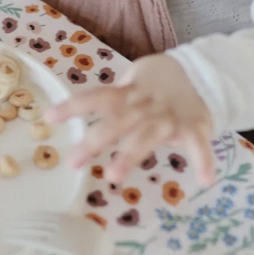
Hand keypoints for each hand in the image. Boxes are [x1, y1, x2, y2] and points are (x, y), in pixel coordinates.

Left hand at [46, 53, 214, 185]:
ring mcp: (169, 118)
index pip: (95, 97)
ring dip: (130, 155)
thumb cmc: (155, 85)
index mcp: (127, 95)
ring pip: (146, 137)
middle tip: (72, 162)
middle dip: (93, 142)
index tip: (48, 117)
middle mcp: (144, 106)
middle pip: (115, 122)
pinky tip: (204, 181)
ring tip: (113, 177)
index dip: (73, 106)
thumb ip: (112, 102)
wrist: (199, 73)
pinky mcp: (194, 128)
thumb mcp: (131, 86)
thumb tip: (82, 116)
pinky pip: (199, 146)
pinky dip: (204, 161)